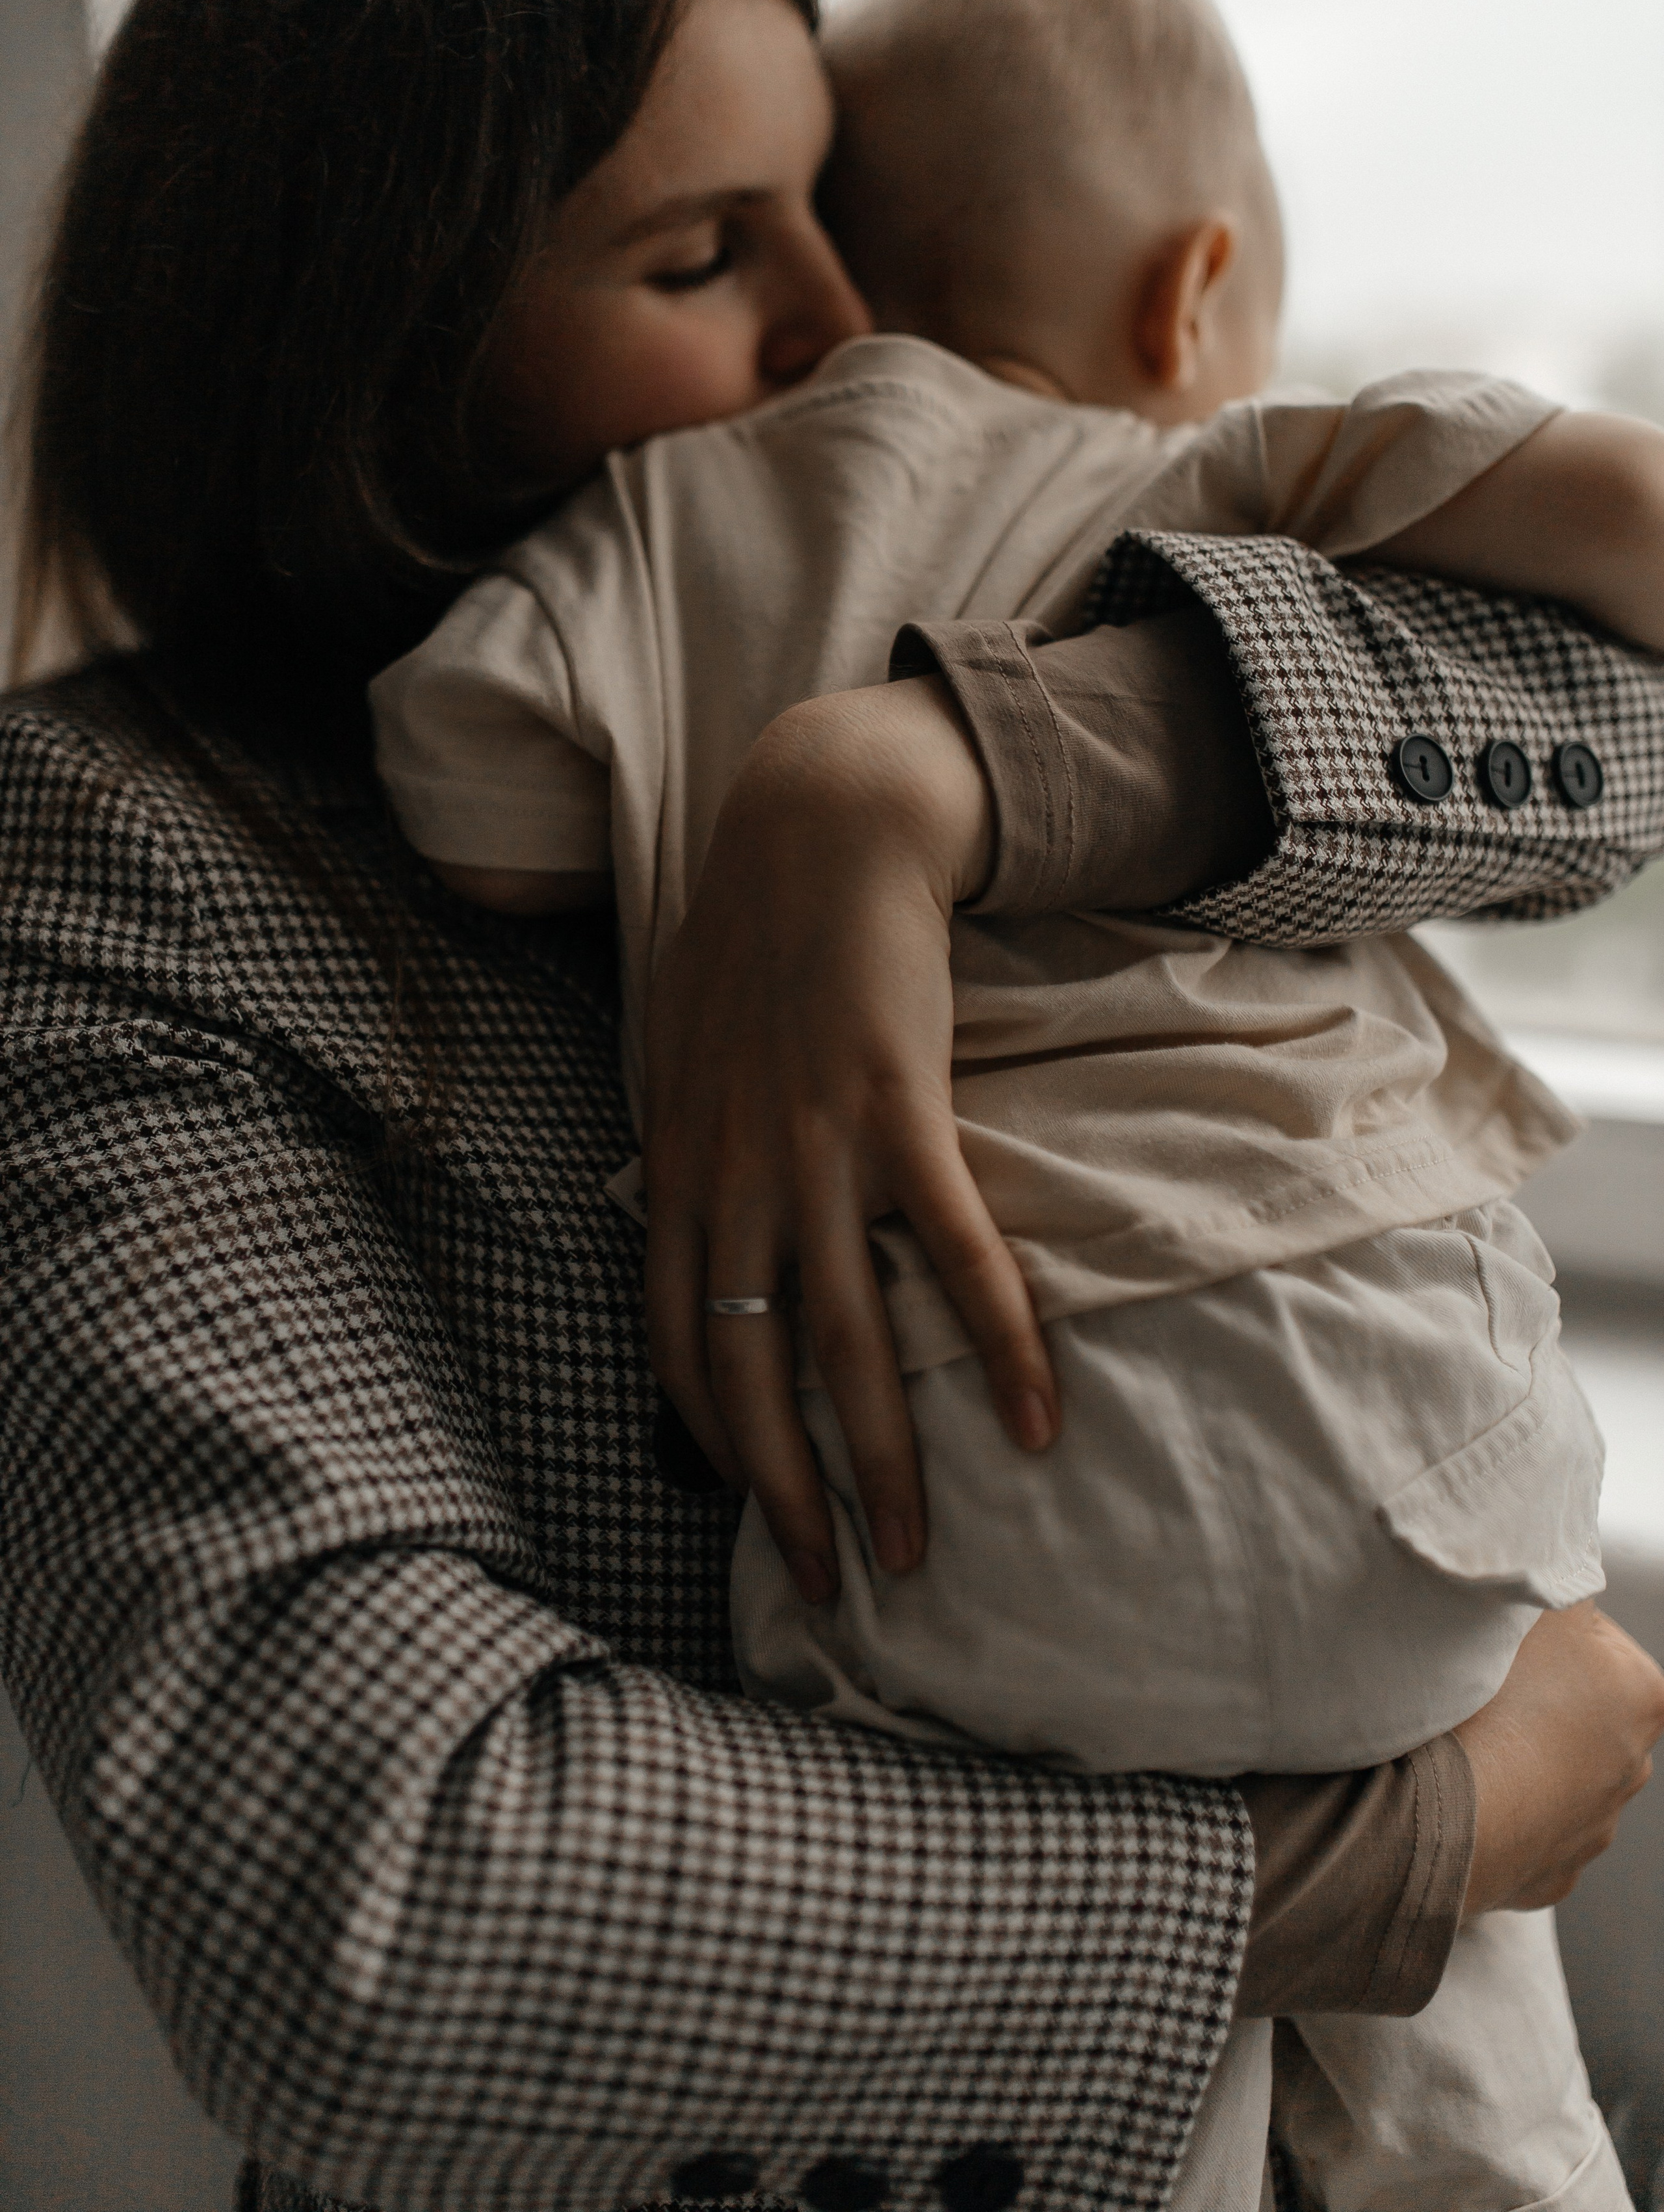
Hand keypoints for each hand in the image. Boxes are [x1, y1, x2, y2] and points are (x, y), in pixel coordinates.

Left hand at [642, 675, 1059, 1607]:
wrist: (813, 831)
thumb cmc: (747, 945)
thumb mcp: (682, 1058)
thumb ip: (688, 1148)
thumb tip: (691, 1221)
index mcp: (677, 1174)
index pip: (681, 1344)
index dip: (713, 1443)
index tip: (753, 1511)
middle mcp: (732, 1179)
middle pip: (755, 1372)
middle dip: (788, 1493)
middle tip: (834, 1583)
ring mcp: (812, 1149)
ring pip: (845, 1339)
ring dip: (883, 1457)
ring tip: (915, 1547)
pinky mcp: (898, 1111)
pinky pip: (951, 1251)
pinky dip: (998, 1340)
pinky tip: (1039, 1418)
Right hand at [1457, 1603, 1663, 1915]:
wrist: (1440, 1815)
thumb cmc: (1488, 1704)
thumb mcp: (1527, 1605)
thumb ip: (1552, 1581)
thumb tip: (1553, 1569)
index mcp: (1641, 1694)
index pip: (1601, 1642)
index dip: (1549, 1634)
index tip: (1504, 1641)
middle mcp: (1632, 1766)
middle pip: (1580, 1710)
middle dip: (1536, 1698)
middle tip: (1477, 1686)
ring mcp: (1593, 1830)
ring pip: (1552, 1773)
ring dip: (1516, 1756)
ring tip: (1460, 1742)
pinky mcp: (1549, 1877)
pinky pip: (1521, 1829)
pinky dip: (1494, 1811)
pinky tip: (1459, 1792)